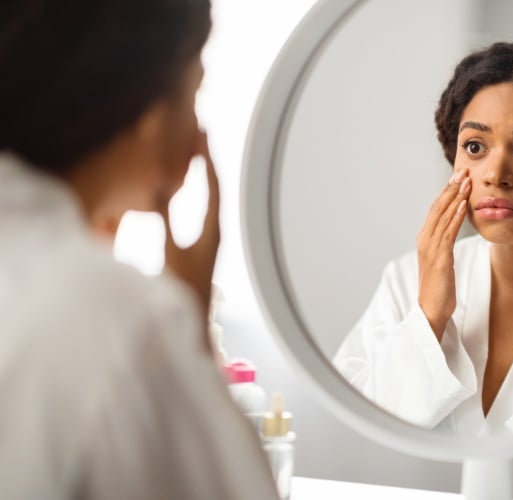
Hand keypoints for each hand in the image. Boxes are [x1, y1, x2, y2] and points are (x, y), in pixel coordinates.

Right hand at [159, 131, 219, 338]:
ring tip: (198, 152)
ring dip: (205, 174)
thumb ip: (165, 220)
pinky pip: (206, 208)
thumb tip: (160, 189)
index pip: (213, 186)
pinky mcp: (206, 244)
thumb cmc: (184, 290)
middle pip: (215, 187)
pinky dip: (201, 191)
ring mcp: (213, 237)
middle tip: (202, 134)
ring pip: (212, 197)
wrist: (194, 320)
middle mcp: (217, 231)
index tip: (202, 136)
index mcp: (213, 229)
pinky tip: (194, 188)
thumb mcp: (171, 251)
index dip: (207, 160)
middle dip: (208, 160)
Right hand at [417, 168, 470, 338]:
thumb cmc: (439, 288)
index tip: (458, 176)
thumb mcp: (442, 260)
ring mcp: (430, 249)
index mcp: (425, 239)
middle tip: (463, 171)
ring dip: (455, 197)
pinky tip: (463, 205)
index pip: (435, 209)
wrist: (431, 311)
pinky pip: (448, 234)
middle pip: (437, 208)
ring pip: (442, 217)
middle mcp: (424, 240)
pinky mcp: (439, 259)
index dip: (446, 191)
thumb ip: (444, 243)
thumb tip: (453, 229)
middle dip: (451, 188)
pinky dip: (455, 218)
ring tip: (466, 182)